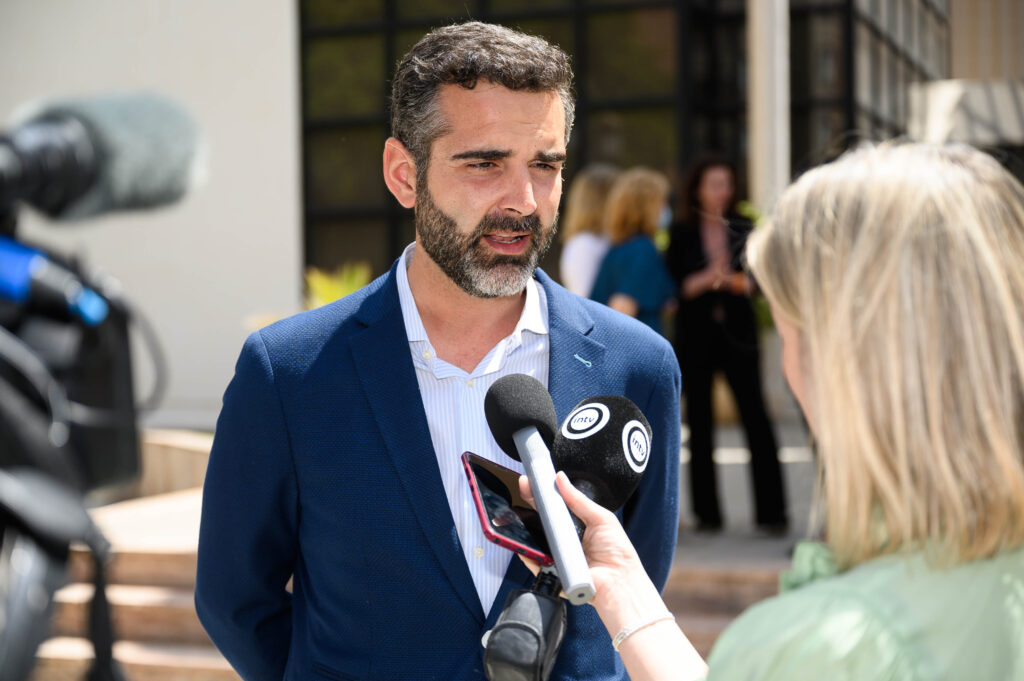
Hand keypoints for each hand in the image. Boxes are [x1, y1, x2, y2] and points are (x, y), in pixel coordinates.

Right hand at [518, 473, 665, 631]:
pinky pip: (535, 563)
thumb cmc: (618, 553)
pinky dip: (528, 554)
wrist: (621, 581)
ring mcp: (556, 556)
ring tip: (524, 512)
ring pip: (534, 541)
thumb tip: (561, 479)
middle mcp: (564, 541)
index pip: (553, 507)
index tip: (531, 482)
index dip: (541, 495)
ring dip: (526, 528)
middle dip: (530, 504)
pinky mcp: (552, 572)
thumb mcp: (600, 518)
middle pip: (541, 521)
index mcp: (575, 527)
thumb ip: (578, 499)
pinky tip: (526, 543)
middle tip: (525, 488)